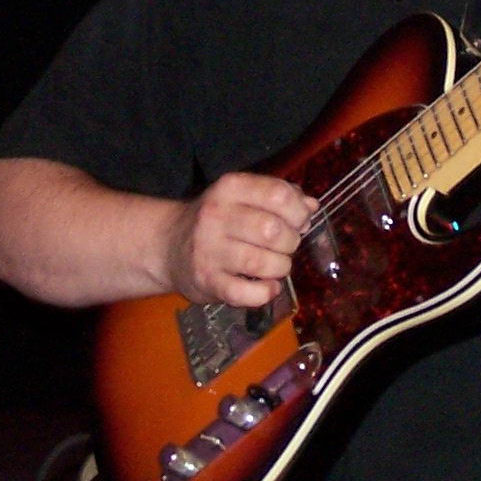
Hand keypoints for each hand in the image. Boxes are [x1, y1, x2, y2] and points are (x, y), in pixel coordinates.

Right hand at [165, 172, 316, 307]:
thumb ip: (279, 198)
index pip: (278, 194)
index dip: (299, 211)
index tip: (299, 221)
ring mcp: (210, 250)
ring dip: (280, 267)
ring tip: (275, 265)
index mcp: (230, 188)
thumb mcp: (243, 197)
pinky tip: (266, 286)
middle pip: (273, 230)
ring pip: (264, 263)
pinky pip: (248, 293)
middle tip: (285, 246)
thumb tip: (311, 206)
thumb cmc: (217, 221)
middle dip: (291, 242)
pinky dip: (266, 292)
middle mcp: (216, 216)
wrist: (168, 246)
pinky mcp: (207, 282)